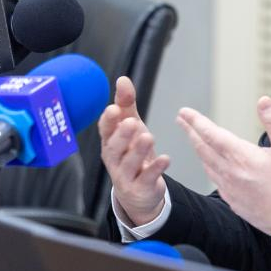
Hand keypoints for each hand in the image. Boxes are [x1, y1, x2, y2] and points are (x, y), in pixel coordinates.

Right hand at [99, 76, 169, 225]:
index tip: (114, 109)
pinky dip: (155, 169)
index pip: (105, 130)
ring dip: (138, 150)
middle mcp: (115, 159)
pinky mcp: (140, 188)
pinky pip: (147, 178)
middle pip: (114, 147)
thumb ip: (126, 104)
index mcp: (111, 142)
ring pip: (129, 163)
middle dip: (122, 134)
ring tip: (148, 136)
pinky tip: (165, 159)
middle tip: (131, 122)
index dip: (108, 120)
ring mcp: (126, 176)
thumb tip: (123, 79)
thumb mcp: (131, 128)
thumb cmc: (132, 154)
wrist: (138, 191)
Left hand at [175, 96, 270, 231]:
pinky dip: (208, 168)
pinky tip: (210, 166)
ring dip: (197, 149)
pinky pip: (215, 181)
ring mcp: (230, 189)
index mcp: (242, 157)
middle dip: (190, 131)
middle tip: (181, 120)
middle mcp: (231, 173)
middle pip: (203, 148)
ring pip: (206, 165)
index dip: (196, 121)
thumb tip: (263, 101)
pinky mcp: (234, 202)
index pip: (212, 134)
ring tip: (193, 139)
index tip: (185, 112)